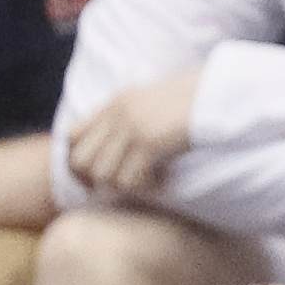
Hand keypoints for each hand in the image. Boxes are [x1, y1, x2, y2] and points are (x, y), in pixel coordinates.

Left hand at [64, 69, 199, 197]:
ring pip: (103, 174)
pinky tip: (162, 182)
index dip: (75, 163)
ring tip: (147, 182)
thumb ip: (124, 119)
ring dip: (124, 186)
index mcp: (113, 104)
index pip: (71, 137)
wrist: (213, 95)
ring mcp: (131, 128)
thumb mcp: (146, 103)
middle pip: (81, 160)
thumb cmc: (187, 103)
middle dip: (93, 181)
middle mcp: (116, 115)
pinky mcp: (149, 142)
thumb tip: (111, 151)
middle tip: (115, 189)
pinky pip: (130, 179)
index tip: (92, 179)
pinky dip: (145, 188)